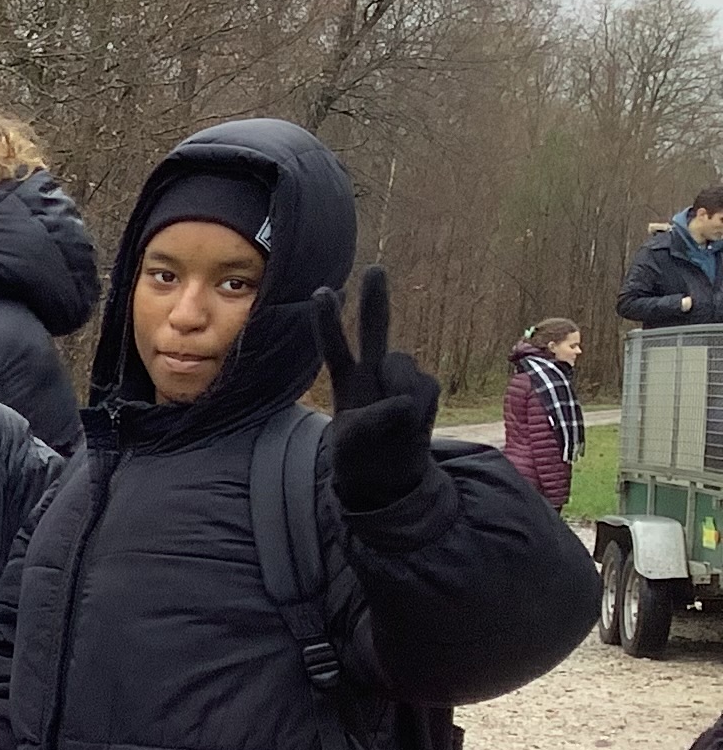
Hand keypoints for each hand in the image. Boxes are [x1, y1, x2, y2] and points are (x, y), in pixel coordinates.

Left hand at [314, 265, 439, 511]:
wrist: (389, 479)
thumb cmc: (362, 458)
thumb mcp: (353, 442)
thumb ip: (374, 418)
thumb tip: (404, 401)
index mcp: (348, 382)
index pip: (336, 347)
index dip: (329, 322)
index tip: (324, 292)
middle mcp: (374, 374)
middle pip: (376, 330)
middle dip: (375, 300)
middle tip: (375, 269)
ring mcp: (402, 381)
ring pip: (403, 365)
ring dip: (397, 384)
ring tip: (392, 417)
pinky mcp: (425, 391)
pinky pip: (424, 388)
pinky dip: (417, 405)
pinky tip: (411, 424)